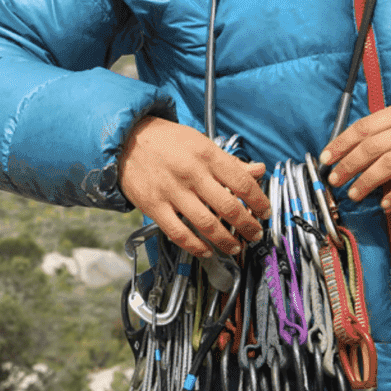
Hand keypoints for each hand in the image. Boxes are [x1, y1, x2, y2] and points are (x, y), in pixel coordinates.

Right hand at [119, 116, 269, 257]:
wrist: (126, 139)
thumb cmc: (167, 141)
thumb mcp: (201, 143)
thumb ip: (230, 162)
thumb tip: (258, 170)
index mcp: (207, 155)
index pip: (243, 182)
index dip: (259, 201)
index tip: (265, 212)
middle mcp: (191, 173)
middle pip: (229, 207)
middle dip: (248, 226)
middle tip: (255, 234)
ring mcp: (171, 191)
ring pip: (206, 224)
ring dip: (225, 241)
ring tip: (235, 247)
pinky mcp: (153, 206)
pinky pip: (179, 233)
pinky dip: (196, 247)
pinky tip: (206, 251)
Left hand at [320, 96, 390, 211]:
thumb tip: (363, 142)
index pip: (364, 126)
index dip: (341, 144)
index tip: (326, 158)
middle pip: (371, 147)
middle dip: (347, 166)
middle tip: (334, 180)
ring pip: (389, 164)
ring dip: (366, 181)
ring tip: (355, 194)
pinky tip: (386, 204)